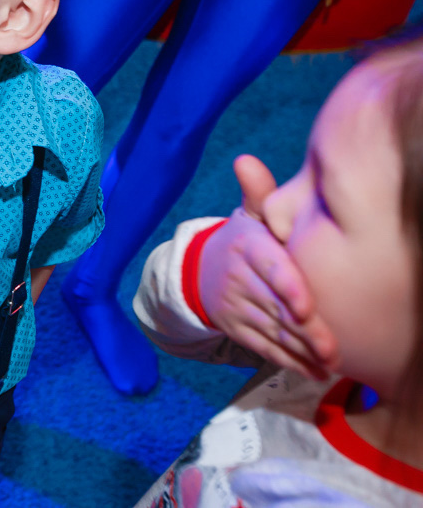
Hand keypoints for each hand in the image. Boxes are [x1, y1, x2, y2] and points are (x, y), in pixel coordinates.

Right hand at [198, 155, 338, 379]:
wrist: (200, 271)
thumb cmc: (243, 241)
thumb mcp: (249, 215)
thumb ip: (259, 193)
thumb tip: (245, 161)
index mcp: (247, 248)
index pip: (270, 268)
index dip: (289, 288)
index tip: (307, 308)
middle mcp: (238, 279)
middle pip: (275, 307)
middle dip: (305, 331)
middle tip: (333, 348)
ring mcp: (235, 307)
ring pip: (272, 331)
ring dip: (302, 351)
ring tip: (331, 362)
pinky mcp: (236, 329)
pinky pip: (264, 348)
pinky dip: (290, 362)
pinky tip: (315, 371)